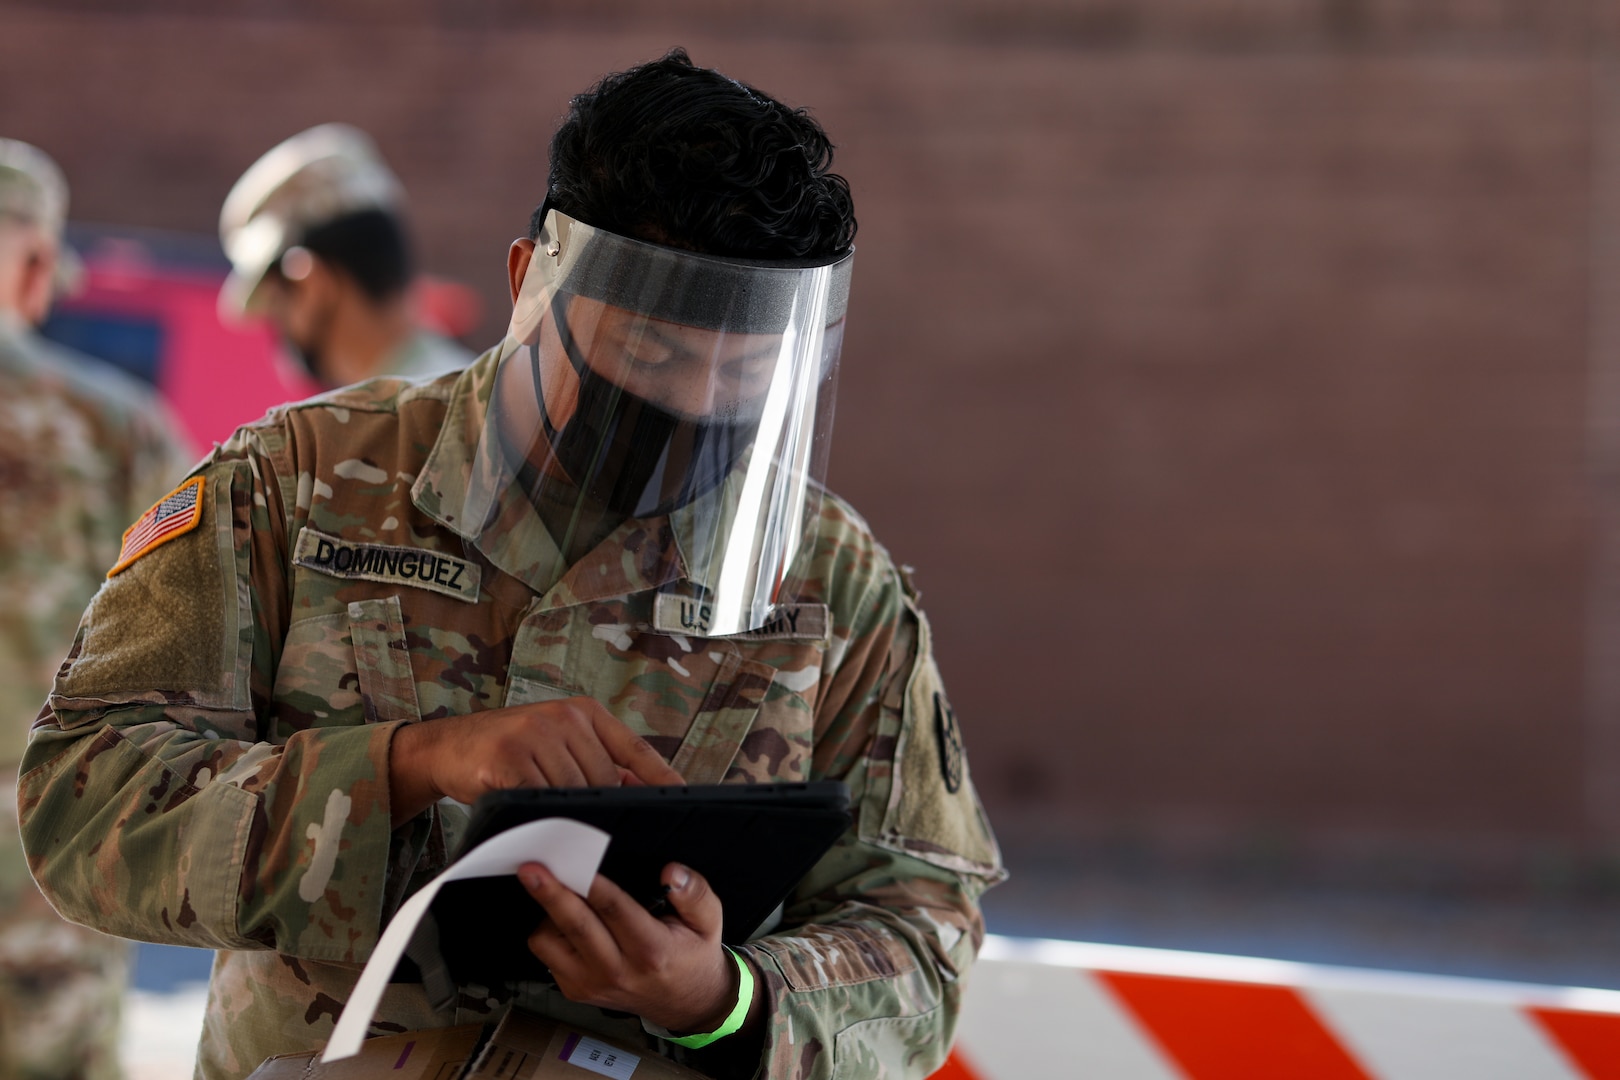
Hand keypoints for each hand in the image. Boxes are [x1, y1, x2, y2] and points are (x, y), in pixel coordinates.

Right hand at [388, 698, 682, 824]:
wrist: (447, 747)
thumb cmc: (509, 752)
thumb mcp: (556, 745)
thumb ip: (594, 762)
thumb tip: (637, 793)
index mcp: (583, 713)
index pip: (634, 747)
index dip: (661, 776)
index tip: (685, 798)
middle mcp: (563, 717)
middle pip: (604, 779)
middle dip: (605, 811)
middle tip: (607, 839)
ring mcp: (535, 734)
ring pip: (574, 793)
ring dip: (572, 820)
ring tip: (569, 838)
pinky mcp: (509, 756)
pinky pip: (540, 799)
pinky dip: (544, 819)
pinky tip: (541, 830)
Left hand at [519, 860, 748, 1034]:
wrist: (685, 1002)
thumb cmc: (692, 954)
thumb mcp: (709, 921)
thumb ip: (694, 893)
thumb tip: (672, 872)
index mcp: (651, 951)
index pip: (614, 910)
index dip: (591, 883)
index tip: (575, 860)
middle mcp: (617, 971)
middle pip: (575, 925)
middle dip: (550, 892)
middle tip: (532, 868)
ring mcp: (591, 985)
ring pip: (550, 942)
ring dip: (549, 913)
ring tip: (564, 894)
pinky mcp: (575, 991)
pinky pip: (546, 955)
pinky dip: (551, 932)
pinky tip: (568, 920)